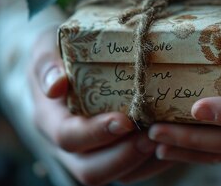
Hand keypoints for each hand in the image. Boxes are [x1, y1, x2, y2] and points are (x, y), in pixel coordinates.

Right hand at [29, 29, 173, 184]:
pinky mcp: (115, 151)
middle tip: (153, 136)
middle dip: (124, 157)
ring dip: (144, 161)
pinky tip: (174, 138)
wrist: (67, 59)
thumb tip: (56, 86)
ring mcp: (92, 152)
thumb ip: (47, 64)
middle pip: (91, 170)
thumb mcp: (46, 48)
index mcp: (50, 119)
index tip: (125, 121)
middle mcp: (69, 144)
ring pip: (116, 174)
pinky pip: (134, 169)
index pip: (68, 137)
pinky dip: (156, 160)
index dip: (97, 133)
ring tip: (168, 137)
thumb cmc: (58, 50)